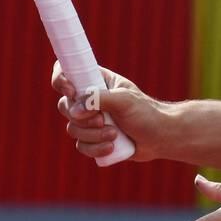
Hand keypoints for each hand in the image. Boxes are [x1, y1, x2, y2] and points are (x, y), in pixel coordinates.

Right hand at [51, 62, 168, 162]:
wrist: (159, 137)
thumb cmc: (146, 113)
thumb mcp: (125, 100)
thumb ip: (99, 99)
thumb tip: (75, 110)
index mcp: (96, 80)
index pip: (67, 71)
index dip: (61, 80)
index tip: (73, 93)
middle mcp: (89, 99)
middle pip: (65, 105)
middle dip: (83, 118)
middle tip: (103, 120)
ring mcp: (90, 120)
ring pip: (72, 128)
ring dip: (93, 135)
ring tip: (114, 134)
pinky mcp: (93, 138)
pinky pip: (80, 145)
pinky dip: (94, 148)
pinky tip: (111, 147)